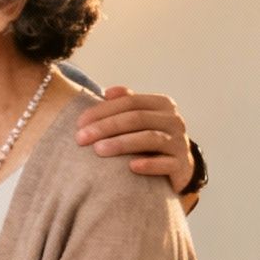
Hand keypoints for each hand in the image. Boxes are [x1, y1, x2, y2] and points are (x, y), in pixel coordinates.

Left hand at [75, 86, 194, 190]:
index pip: (130, 102)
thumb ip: (123, 103)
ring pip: (150, 138)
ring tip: (98, 150)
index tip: (78, 123)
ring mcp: (180, 142)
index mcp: (162, 104)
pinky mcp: (181, 165)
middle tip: (81, 138)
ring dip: (122, 143)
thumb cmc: (146, 137)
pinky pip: (166, 163)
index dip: (103, 110)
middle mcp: (173, 121)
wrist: (174, 165)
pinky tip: (131, 167)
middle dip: (106, 127)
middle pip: (137, 118)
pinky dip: (149, 164)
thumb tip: (107, 92)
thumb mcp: (137, 117)